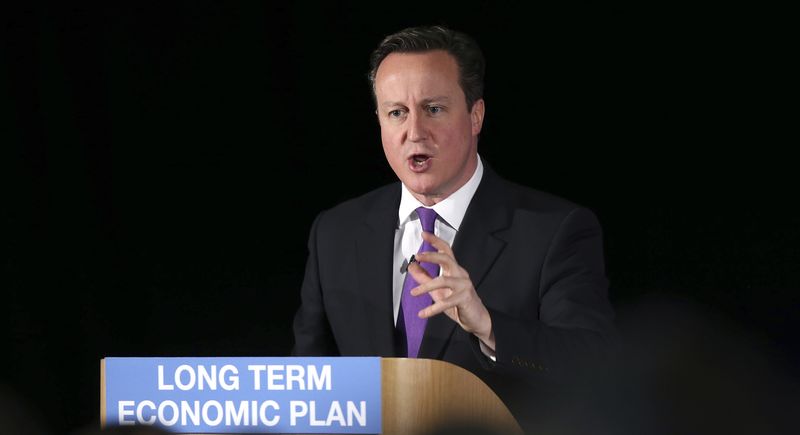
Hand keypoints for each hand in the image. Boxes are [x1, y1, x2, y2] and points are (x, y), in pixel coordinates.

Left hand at [408, 231, 494, 349]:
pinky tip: (423, 313)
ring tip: (413, 292)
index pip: (446, 250)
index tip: (424, 234)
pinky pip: (446, 302)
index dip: (435, 241)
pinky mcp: (465, 298)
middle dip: (432, 255)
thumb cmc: (457, 303)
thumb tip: (412, 266)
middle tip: (418, 256)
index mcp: (454, 270)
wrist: (476, 318)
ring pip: (443, 281)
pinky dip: (432, 309)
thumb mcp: (437, 290)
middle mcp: (460, 274)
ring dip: (426, 286)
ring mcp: (464, 286)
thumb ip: (425, 277)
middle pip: (446, 259)